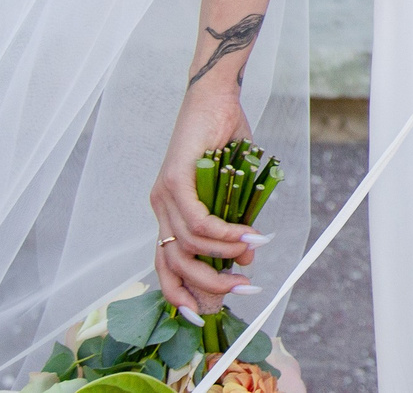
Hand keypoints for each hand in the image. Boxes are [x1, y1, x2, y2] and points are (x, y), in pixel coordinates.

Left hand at [150, 87, 259, 318]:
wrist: (215, 96)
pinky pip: (197, 219)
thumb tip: (247, 254)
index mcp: (169, 212)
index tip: (203, 315)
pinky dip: (224, 233)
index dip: (179, 294)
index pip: (165, 265)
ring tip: (252, 260)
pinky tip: (247, 236)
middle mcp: (160, 207)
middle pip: (174, 264)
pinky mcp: (174, 179)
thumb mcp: (235, 189)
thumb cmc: (225, 137)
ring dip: (222, 259)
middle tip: (243, 289)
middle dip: (209, 285)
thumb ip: (236, 221)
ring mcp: (163, 194)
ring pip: (188, 245)